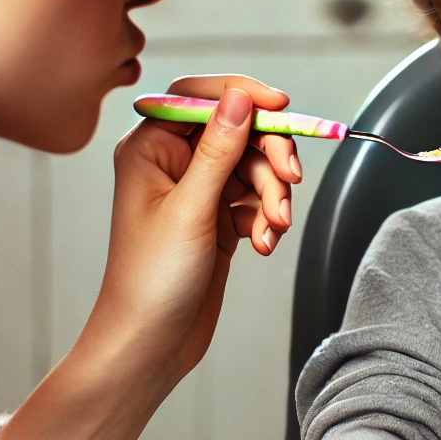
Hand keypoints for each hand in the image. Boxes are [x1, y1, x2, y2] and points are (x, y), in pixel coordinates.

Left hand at [91, 73, 301, 383]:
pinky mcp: (218, 218)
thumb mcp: (190, 210)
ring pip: (254, 167)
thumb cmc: (150, 281)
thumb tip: (238, 98)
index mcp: (150, 148)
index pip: (200, 97)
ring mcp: (198, 191)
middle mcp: (173, 163)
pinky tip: (264, 244)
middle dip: (270, 156)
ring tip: (274, 229)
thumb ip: (218, 150)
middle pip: (238, 131)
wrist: (150, 344)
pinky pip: (256, 199)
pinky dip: (267, 218)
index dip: (243, 95)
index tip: (281, 106)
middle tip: (290, 181)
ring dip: (272, 195)